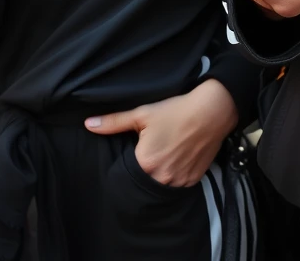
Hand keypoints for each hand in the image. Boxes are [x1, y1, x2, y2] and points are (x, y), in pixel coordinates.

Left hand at [84, 81, 238, 186]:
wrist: (211, 111)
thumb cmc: (175, 111)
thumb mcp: (142, 114)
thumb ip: (113, 122)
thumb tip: (88, 125)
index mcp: (145, 164)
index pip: (127, 174)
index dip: (129, 163)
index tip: (134, 153)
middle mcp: (161, 178)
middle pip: (144, 183)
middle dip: (144, 172)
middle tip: (151, 154)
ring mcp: (179, 182)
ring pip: (161, 187)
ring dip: (159, 177)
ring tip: (164, 157)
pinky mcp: (193, 181)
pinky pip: (177, 186)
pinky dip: (174, 177)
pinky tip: (176, 161)